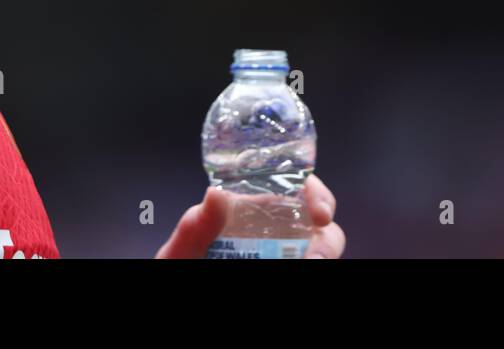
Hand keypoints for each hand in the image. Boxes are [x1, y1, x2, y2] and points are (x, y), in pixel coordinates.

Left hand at [155, 173, 345, 258]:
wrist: (176, 314)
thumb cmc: (183, 266)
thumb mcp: (182, 250)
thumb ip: (194, 226)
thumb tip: (215, 194)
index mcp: (249, 212)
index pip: (294, 188)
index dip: (316, 194)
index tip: (321, 212)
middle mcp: (272, 234)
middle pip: (318, 225)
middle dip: (326, 237)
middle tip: (316, 255)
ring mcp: (281, 256)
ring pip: (321, 250)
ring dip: (325, 254)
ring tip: (310, 264)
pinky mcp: (288, 270)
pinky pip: (315, 266)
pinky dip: (318, 266)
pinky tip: (304, 269)